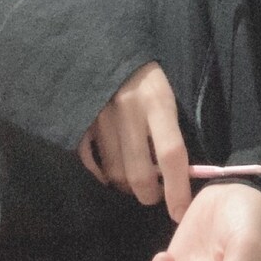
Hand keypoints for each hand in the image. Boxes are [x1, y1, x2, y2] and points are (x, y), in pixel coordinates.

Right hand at [77, 62, 191, 221]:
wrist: (104, 47)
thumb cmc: (145, 78)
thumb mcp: (166, 96)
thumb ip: (170, 131)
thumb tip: (178, 174)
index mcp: (158, 102)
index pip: (171, 155)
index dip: (177, 189)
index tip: (180, 212)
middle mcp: (128, 110)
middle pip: (140, 172)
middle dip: (149, 194)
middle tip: (155, 194)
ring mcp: (100, 116)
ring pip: (114, 172)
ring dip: (126, 186)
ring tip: (134, 180)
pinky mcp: (79, 120)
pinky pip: (89, 162)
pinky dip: (101, 175)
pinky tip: (110, 173)